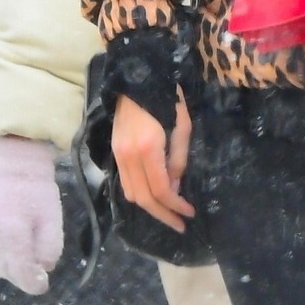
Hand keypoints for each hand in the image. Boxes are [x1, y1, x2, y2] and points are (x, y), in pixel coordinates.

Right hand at [0, 136, 63, 294]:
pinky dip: (0, 263)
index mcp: (12, 234)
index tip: (43, 284)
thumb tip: (43, 269)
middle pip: (9, 273)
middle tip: (39, 273)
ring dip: (13, 271)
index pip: (21, 272)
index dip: (34, 284)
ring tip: (28, 258)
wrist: (13, 168)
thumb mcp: (52, 220)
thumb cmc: (37, 192)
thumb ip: (50, 249)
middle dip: (25, 277)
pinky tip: (13, 255)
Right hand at [111, 90, 194, 231]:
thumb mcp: (182, 126)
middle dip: (163, 215)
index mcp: (147, 148)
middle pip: (144, 198)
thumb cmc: (166, 98)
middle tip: (180, 225)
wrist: (135, 79)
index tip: (189, 214)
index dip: (176, 206)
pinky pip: (126, 183)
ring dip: (150, 207)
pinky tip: (155, 196)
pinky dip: (140, 194)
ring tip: (168, 212)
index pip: (161, 189)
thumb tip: (174, 188)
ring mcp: (118, 154)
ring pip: (131, 194)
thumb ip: (178, 159)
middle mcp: (128, 155)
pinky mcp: (114, 152)